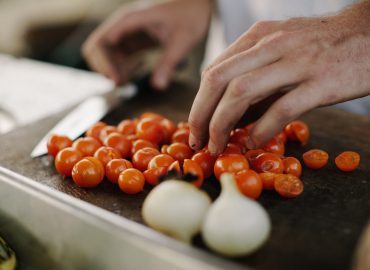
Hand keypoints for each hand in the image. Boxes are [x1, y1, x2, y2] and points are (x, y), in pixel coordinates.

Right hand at [82, 0, 211, 88]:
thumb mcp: (182, 40)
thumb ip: (168, 63)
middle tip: (123, 83)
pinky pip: (120, 56)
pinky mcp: (135, 39)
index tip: (118, 80)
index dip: (104, 64)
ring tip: (132, 80)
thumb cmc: (191, 13)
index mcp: (129, 20)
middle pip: (97, 49)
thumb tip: (158, 86)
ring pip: (107, 54)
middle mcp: (124, 25)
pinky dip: (124, 67)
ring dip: (114, 70)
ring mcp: (128, 32)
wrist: (198, 3)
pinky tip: (141, 68)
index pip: (101, 42)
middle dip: (106, 69)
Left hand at [188, 1, 369, 153]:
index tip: (195, 127)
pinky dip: (261, 130)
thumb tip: (230, 116)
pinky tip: (253, 143)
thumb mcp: (280, 50)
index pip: (214, 71)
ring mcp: (295, 62)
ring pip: (241, 92)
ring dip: (222, 124)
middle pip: (218, 80)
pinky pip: (281, 109)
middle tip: (198, 141)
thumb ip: (253, 77)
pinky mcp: (320, 83)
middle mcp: (271, 45)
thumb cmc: (320, 46)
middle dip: (200, 115)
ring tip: (217, 146)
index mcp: (258, 37)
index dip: (198, 103)